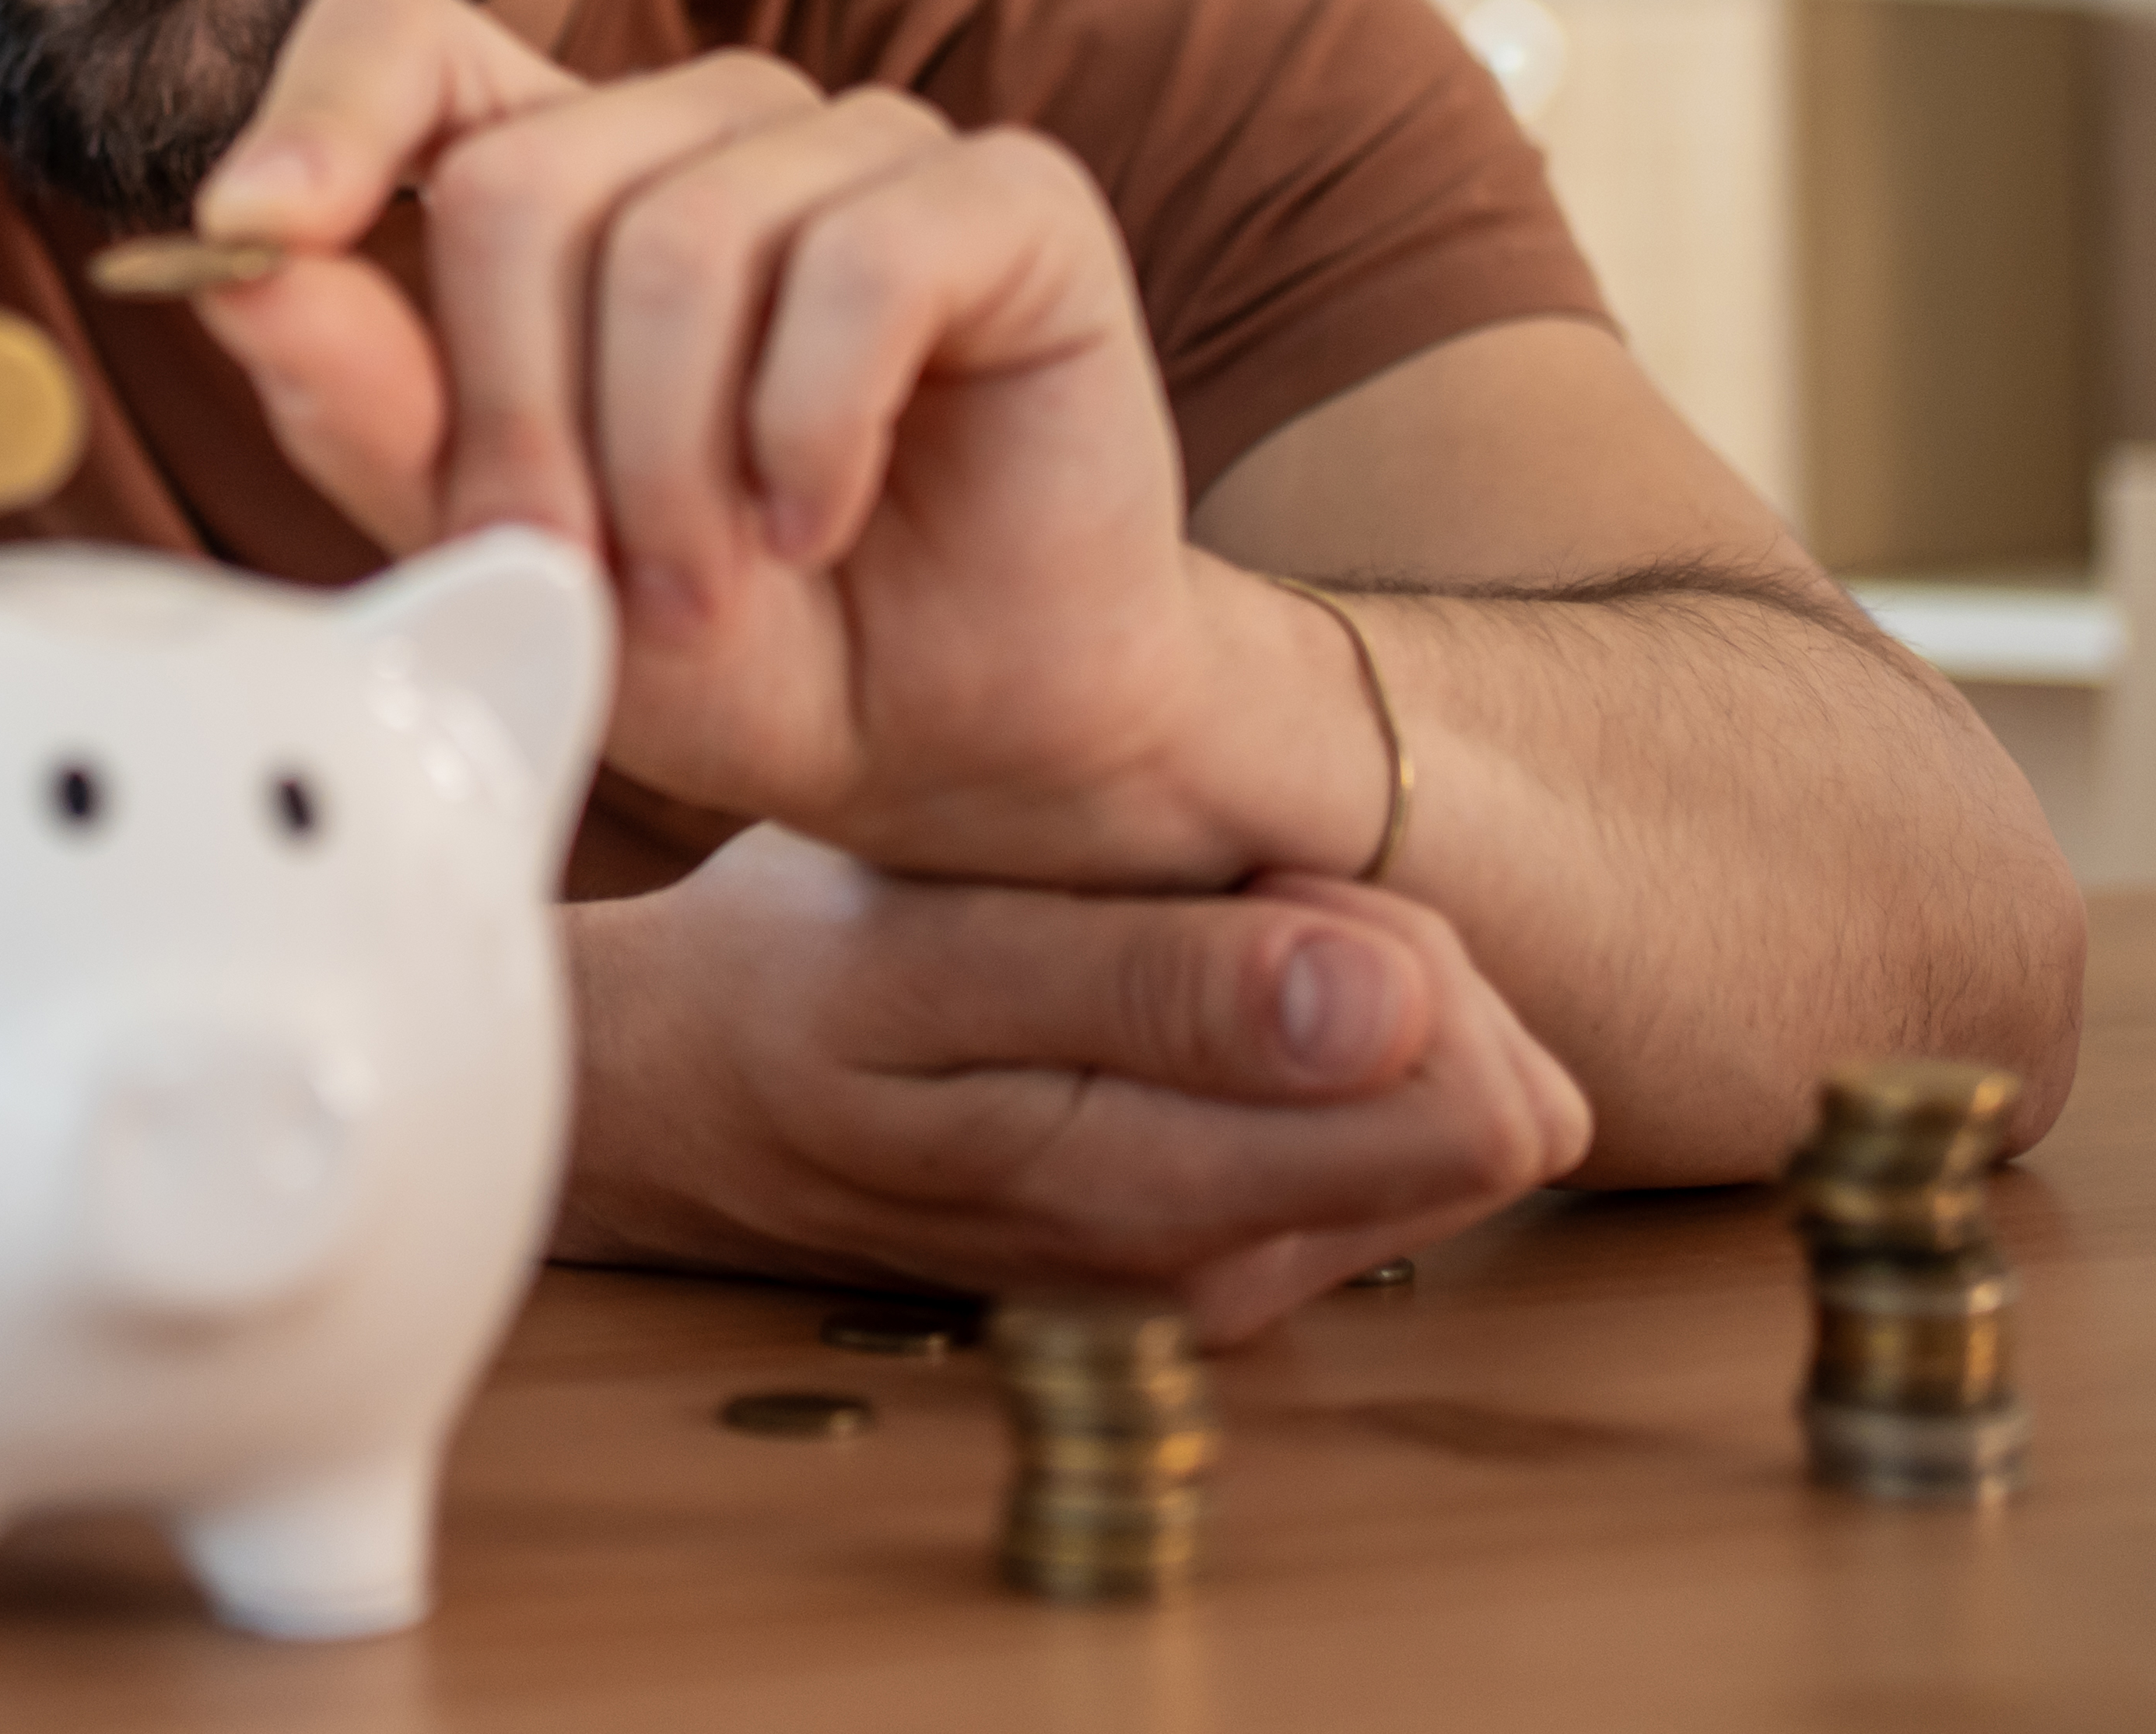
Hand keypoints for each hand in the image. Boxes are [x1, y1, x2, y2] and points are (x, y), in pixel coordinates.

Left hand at [183, 0, 1343, 882]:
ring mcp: (857, 143)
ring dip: (670, 466)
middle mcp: (699, 129)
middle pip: (516, 179)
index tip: (250, 229)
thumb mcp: (507, 559)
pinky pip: (860, 263)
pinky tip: (819, 519)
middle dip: (516, 418)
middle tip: (576, 578)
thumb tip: (229, 265)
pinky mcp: (1006, 197)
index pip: (398, 33)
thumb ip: (366, 410)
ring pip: (679, 237)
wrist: (955, 746)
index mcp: (556, 179)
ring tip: (708, 589)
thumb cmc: (730, 645)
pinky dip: (812, 429)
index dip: (319, 111)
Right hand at [561, 828, 1593, 1336]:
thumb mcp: (934, 948)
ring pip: (1436, 1123)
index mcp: (1171, 1203)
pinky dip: (1293, 1043)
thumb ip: (1169, 981)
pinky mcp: (1205, 1261)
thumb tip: (1412, 1018)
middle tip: (1205, 893)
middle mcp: (1221, 1274)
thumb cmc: (789, 978)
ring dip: (1343, 1000)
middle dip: (1394, 968)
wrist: (664, 1095)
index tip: (1241, 876)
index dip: (1398, 943)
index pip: (1481, 1095)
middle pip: (1491, 1112)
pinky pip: (1360, 1138)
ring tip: (1156, 938)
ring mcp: (1216, 1279)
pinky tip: (1151, 996)